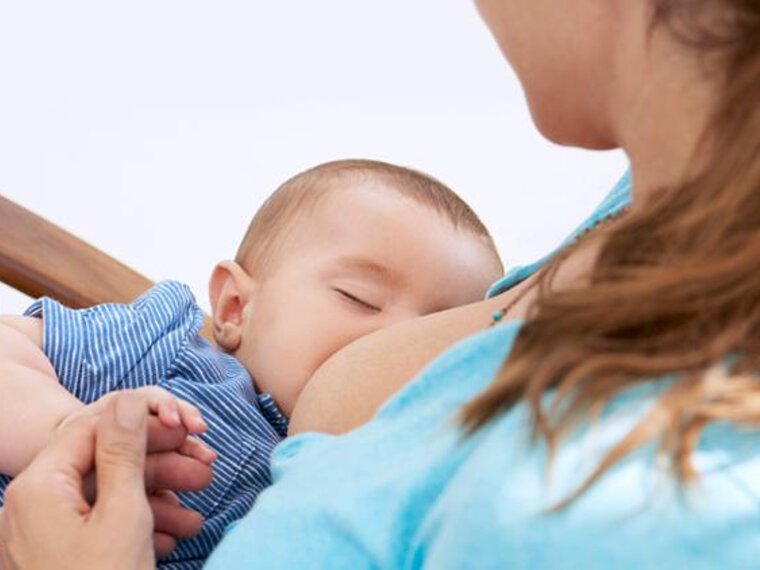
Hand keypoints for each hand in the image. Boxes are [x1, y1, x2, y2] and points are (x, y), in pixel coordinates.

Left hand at [60, 387, 216, 556]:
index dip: (147, 417)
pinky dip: (142, 525)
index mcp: (43, 483)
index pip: (99, 423)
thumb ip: (124, 451)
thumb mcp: (122, 513)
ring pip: (114, 494)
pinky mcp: (65, 550)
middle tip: (206, 468)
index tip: (189, 426)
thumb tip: (131, 400)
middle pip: (109, 460)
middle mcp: (40, 500)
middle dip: (165, 463)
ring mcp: (51, 527)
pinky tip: (174, 534)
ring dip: (161, 499)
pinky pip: (106, 522)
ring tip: (197, 517)